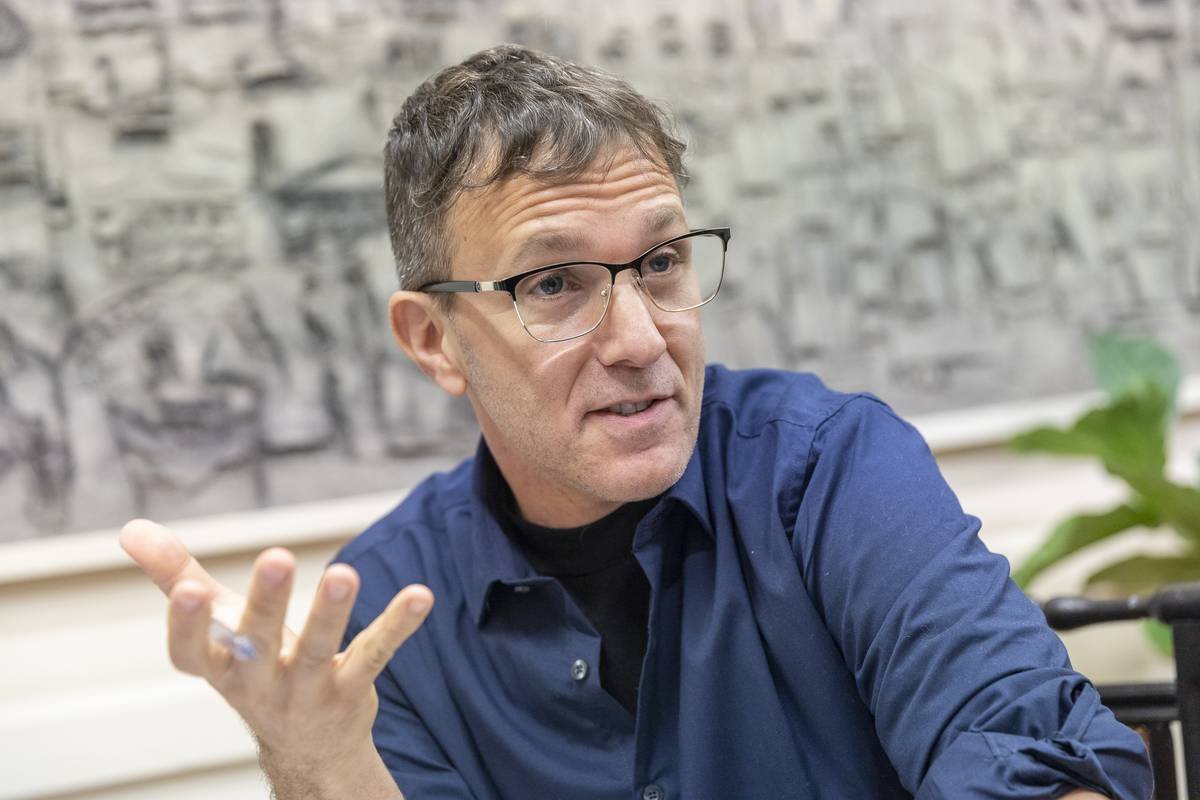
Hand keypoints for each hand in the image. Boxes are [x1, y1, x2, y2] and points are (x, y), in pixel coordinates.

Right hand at [119, 518, 432, 798]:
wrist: (306, 744)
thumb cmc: (252, 665)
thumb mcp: (215, 625)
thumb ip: (176, 575)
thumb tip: (130, 527)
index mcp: (217, 665)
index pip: (190, 652)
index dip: (186, 624)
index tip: (186, 589)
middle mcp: (257, 682)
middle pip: (257, 642)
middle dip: (265, 602)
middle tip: (277, 555)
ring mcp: (306, 690)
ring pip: (318, 649)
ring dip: (332, 610)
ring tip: (345, 571)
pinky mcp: (350, 690)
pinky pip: (374, 654)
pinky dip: (397, 625)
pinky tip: (421, 595)